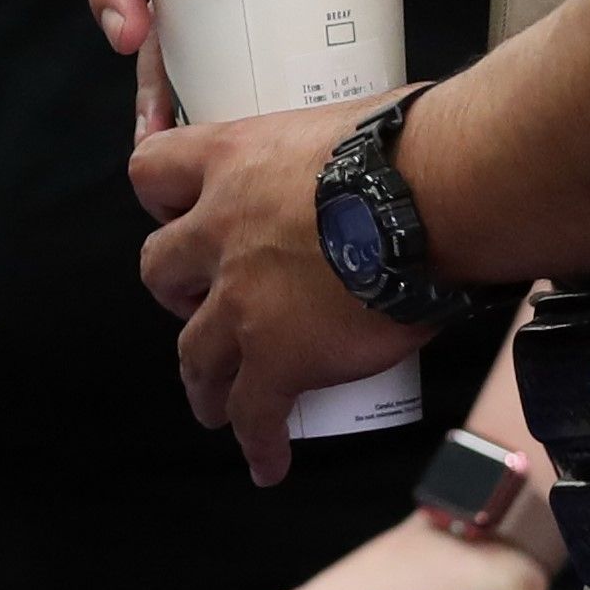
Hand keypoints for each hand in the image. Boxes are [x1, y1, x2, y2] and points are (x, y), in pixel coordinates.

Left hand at [133, 98, 421, 480]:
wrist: (438, 199)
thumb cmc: (413, 148)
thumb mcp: (343, 127)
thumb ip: (329, 153)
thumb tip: (370, 165)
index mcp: (233, 161)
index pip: (151, 171)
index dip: (161, 200)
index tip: (176, 216)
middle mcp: (221, 231)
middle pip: (158, 270)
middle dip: (177, 295)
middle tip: (204, 309)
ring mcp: (241, 301)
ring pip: (193, 355)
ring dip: (203, 381)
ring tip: (216, 403)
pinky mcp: (278, 358)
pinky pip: (253, 414)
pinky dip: (259, 442)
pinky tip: (268, 463)